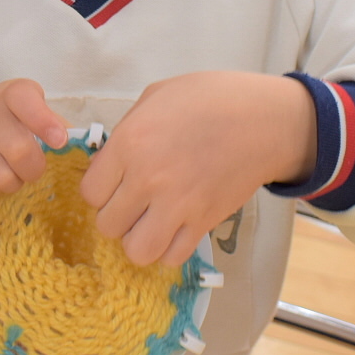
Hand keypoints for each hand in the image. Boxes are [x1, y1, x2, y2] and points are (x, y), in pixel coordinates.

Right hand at [0, 80, 70, 214]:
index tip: (59, 141)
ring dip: (10, 185)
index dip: (44, 121)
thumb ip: (56, 128)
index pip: (24, 99)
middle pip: (19, 151)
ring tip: (3, 174)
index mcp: (9, 95)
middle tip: (27, 169)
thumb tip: (89, 155)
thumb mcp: (26, 115)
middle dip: (32, 170)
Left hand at [79, 72, 315, 266]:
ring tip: (149, 223)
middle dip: (116, 216)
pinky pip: (172, 257)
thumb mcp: (157, 97)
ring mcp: (177, 205)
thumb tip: (111, 160)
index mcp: (130, 143)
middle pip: (107, 225)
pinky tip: (174, 230)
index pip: (90, 192)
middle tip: (133, 203)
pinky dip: (170, 249)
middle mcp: (148, 179)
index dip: (100, 190)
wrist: (263, 120)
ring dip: (139, 240)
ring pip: (136, 250)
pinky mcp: (204, 222)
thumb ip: (127, 129)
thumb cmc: (211, 99)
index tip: (115, 183)